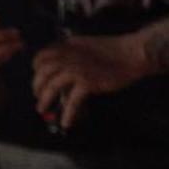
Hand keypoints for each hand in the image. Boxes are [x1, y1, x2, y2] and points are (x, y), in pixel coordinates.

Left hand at [31, 35, 146, 130]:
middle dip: (36, 85)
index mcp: (68, 46)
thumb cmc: (113, 50)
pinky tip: (66, 122)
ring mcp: (77, 69)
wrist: (132, 53)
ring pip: (52, 86)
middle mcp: (69, 56)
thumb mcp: (85, 46)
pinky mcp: (87, 82)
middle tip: (37, 95)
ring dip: (44, 99)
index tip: (37, 76)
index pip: (42, 56)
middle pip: (43, 72)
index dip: (36, 67)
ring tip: (42, 109)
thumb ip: (71, 54)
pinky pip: (72, 101)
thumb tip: (60, 70)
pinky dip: (67, 114)